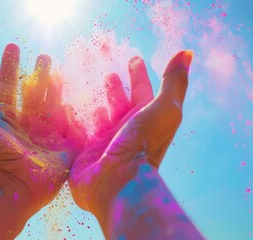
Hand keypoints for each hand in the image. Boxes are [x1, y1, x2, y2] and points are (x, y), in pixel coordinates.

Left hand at [0, 43, 85, 215]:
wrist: (8, 185)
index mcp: (4, 117)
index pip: (7, 85)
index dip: (9, 66)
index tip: (12, 46)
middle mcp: (25, 124)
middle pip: (34, 93)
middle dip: (39, 74)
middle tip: (44, 56)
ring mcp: (45, 137)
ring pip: (53, 106)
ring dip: (56, 88)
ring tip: (60, 70)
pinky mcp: (63, 150)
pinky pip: (71, 129)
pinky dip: (73, 116)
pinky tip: (74, 102)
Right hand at [69, 51, 192, 218]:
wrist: (118, 183)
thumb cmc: (142, 145)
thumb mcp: (163, 110)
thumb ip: (174, 83)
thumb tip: (187, 52)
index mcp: (144, 120)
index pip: (142, 91)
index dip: (139, 75)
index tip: (134, 58)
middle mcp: (125, 131)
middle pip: (120, 105)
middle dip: (116, 90)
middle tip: (109, 75)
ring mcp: (105, 143)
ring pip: (99, 119)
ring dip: (95, 105)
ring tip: (86, 92)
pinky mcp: (84, 154)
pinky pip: (78, 132)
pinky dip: (73, 121)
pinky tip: (65, 110)